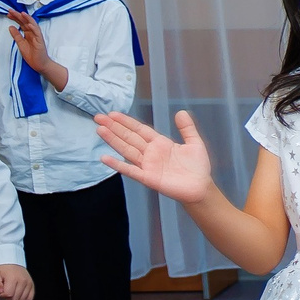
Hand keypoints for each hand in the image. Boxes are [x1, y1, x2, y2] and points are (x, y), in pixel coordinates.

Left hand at [0, 264, 34, 299]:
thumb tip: (0, 291)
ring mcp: (28, 283)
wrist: (11, 262)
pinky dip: (24, 298)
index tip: (1, 290)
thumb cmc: (3, 269)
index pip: (8, 294)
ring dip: (15, 298)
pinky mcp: (32, 285)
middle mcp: (23, 281)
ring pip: (22, 299)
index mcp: (13, 278)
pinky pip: (30, 297)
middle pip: (15, 298)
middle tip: (5, 290)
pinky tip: (18, 294)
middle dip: (8, 297)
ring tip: (12, 292)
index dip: (2, 294)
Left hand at [5, 10, 64, 89]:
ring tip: (21, 13)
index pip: (21, 23)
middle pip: (25, 22)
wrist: (39, 64)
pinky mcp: (40, 41)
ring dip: (27, 19)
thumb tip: (10, 27)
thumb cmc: (32, 55)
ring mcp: (37, 36)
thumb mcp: (20, 44)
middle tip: (10, 10)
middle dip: (18, 16)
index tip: (8, 14)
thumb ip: (16, 35)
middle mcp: (33, 33)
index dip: (15, 18)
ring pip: (32, 25)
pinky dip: (33, 27)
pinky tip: (28, 24)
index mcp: (28, 34)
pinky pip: (37, 33)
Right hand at [96, 110, 214, 203]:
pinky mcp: (148, 178)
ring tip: (100, 129)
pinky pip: (130, 170)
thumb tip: (181, 111)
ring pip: (126, 150)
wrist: (201, 188)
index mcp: (160, 143)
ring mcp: (147, 165)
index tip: (112, 113)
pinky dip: (118, 164)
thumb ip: (187, 128)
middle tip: (98, 117)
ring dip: (113, 140)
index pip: (139, 129)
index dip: (126, 122)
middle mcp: (150, 153)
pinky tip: (105, 158)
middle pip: (129, 137)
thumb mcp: (194, 143)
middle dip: (114, 127)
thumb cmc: (198, 167)